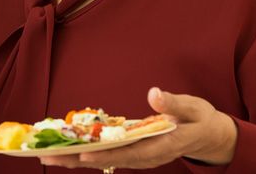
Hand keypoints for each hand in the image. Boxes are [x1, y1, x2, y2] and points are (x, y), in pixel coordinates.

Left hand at [38, 87, 237, 169]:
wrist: (209, 136)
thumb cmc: (201, 120)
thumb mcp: (194, 108)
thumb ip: (174, 104)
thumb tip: (154, 94)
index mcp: (161, 147)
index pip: (128, 154)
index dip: (103, 155)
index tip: (80, 153)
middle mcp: (146, 157)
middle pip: (107, 161)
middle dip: (76, 160)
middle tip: (46, 158)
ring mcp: (138, 156)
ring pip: (104, 160)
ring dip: (75, 158)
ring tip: (47, 156)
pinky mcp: (133, 151)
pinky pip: (107, 154)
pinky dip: (86, 152)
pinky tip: (67, 148)